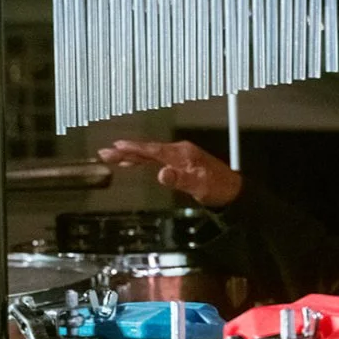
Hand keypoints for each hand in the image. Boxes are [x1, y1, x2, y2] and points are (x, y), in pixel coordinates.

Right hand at [96, 139, 242, 207]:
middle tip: (105, 152)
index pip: (153, 150)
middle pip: (148, 150)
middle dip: (126, 151)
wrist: (232, 191)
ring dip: (131, 155)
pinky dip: (142, 159)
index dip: (134, 149)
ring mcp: (179, 157)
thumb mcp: (199, 186)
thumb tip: (162, 174)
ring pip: (150, 154)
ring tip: (112, 156)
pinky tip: (133, 162)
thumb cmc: (219, 187)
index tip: (116, 147)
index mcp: (182, 154)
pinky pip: (156, 159)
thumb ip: (180, 180)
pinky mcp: (179, 163)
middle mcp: (179, 152)